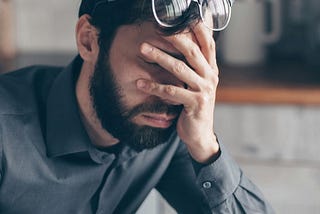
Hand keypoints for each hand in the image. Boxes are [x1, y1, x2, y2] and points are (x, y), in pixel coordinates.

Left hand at [137, 22, 219, 162]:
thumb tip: (183, 46)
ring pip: (180, 69)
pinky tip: (140, 83)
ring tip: (143, 50)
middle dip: (173, 39)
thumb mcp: (199, 84)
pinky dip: (154, 86)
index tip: (181, 19)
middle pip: (192, 52)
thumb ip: (195, 67)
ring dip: (159, 57)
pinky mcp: (195, 104)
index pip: (208, 43)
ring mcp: (204, 90)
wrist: (201, 133)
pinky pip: (171, 91)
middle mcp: (211, 77)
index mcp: (212, 70)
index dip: (197, 29)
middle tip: (155, 30)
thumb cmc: (196, 106)